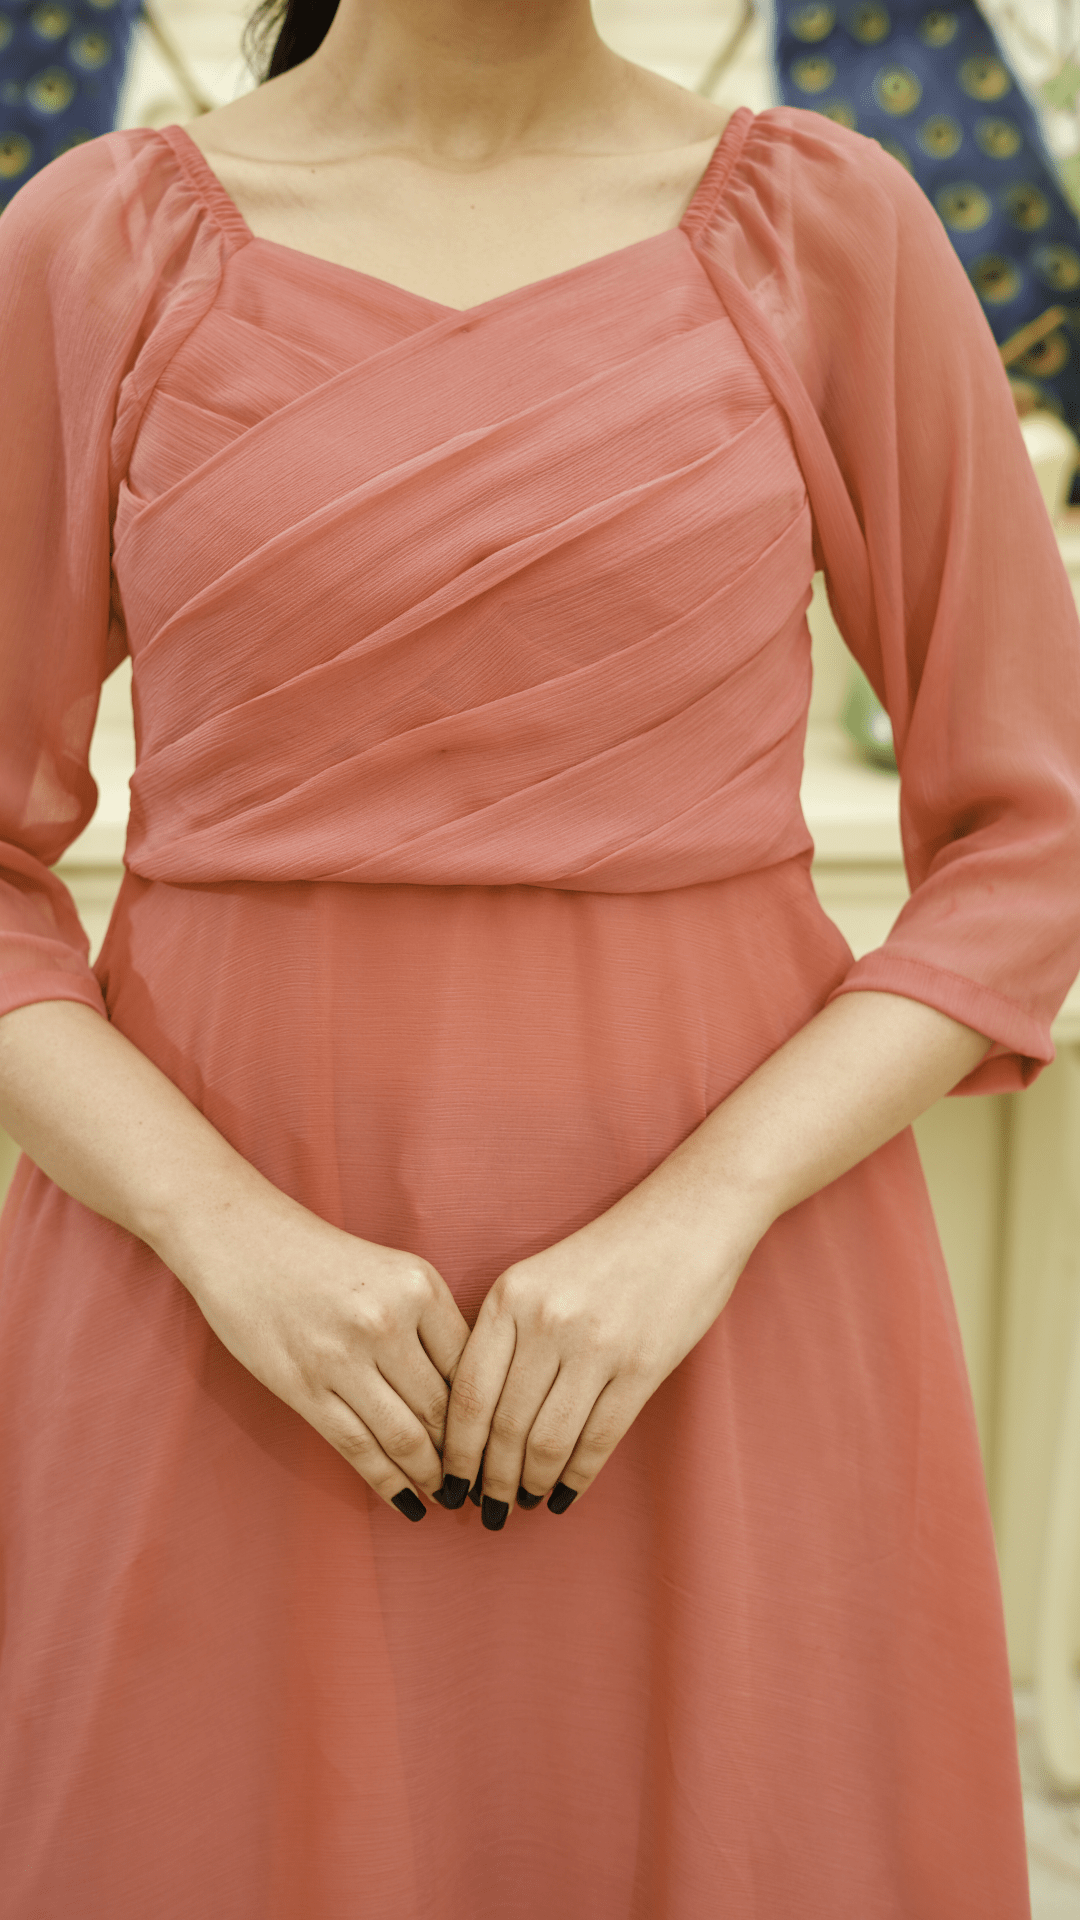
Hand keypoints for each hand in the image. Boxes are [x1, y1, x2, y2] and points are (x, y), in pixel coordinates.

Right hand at [177, 1185, 470, 1520]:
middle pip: (443, 1407)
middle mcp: (387, 1320)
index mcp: (420, 1287)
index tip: (501, 1445)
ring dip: (431, 1477)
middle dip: (466, 1457)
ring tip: (447, 1497)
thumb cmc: (326, 1261)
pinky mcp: (303, 1385)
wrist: (242, 1241)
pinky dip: (387, 1482)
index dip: (490, 1415)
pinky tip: (407, 1502)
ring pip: (405, 1436)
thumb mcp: (395, 1273)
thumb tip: (473, 1401)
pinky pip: (356, 1446)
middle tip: (483, 1487)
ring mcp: (343, 1356)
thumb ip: (432, 1326)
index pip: (472, 1367)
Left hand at [441, 1170, 760, 1528]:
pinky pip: (599, 1438)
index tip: (450, 1480)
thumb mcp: (537, 1278)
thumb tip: (474, 1420)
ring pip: (547, 1441)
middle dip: (490, 1479)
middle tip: (488, 1508)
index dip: (456, 1450)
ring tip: (524, 1503)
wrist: (686, 1219)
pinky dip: (578, 1476)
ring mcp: (595, 1345)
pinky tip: (566, 1494)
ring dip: (531, 1484)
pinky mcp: (641, 1366)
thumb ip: (505, 1334)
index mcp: (509, 1297)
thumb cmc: (606, 1254)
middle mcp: (545, 1321)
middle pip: (503, 1425)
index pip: (467, 1393)